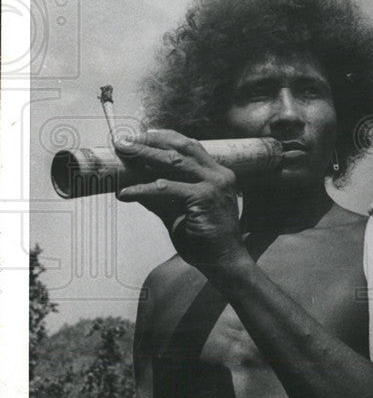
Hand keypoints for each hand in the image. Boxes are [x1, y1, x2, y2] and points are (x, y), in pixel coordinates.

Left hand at [114, 129, 246, 272]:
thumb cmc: (205, 240)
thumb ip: (162, 197)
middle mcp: (219, 174)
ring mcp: (214, 184)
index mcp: (218, 174)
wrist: (224, 261)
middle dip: (150, 141)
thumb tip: (136, 185)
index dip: (165, 137)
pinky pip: (166, 189)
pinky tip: (126, 193)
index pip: (191, 146)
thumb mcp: (180, 212)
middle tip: (125, 140)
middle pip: (181, 147)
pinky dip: (143, 190)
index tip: (141, 135)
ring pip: (173, 162)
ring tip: (123, 153)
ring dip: (144, 155)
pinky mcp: (204, 198)